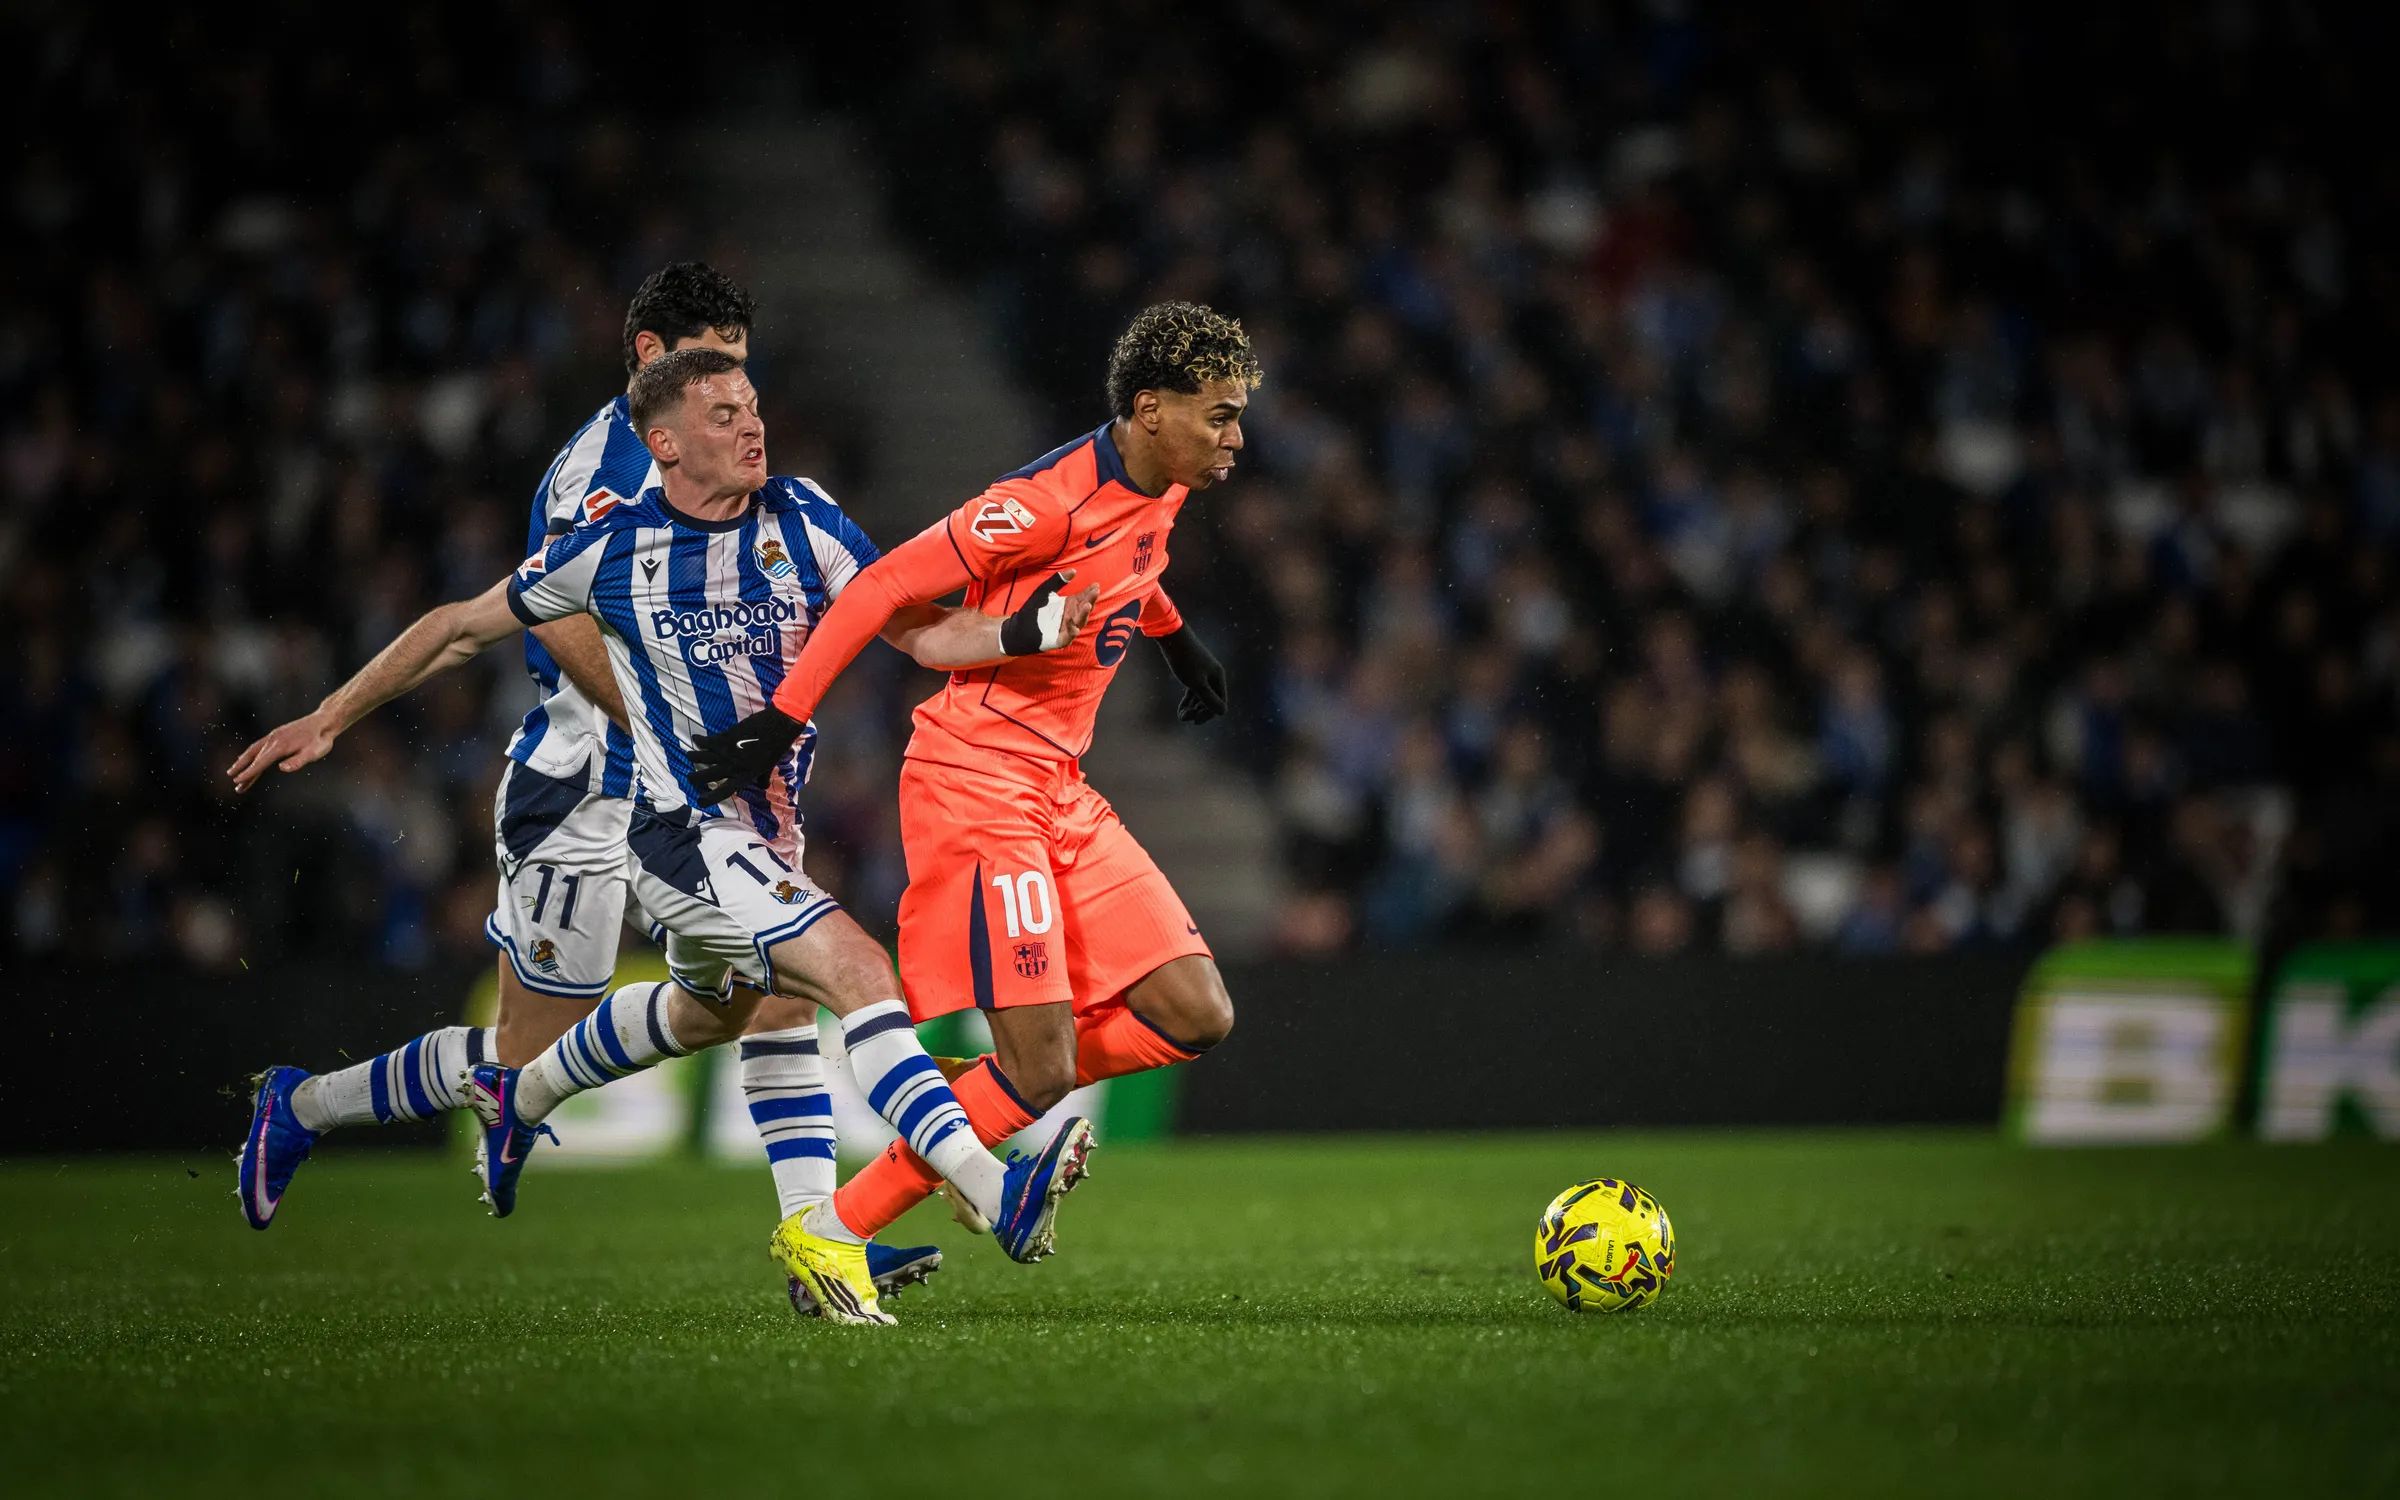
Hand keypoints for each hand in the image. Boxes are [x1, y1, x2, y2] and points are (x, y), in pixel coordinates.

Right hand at [228, 712, 339, 792]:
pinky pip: (259, 746)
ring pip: (254, 751)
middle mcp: (273, 739)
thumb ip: (298, 761)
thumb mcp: (314, 752)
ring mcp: (274, 736)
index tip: (237, 781)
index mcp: (280, 746)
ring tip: (233, 772)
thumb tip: (281, 768)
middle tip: (233, 783)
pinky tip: (247, 759)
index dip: (249, 772)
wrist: (324, 722)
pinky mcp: (277, 735)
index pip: (261, 762)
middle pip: (254, 757)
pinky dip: (251, 754)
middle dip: (242, 770)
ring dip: (243, 762)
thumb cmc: (321, 740)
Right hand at [689, 704, 803, 805]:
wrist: (777, 727)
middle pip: (706, 777)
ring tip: (689, 755)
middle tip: (690, 777)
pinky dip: (699, 740)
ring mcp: (727, 753)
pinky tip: (696, 738)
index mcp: (744, 777)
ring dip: (693, 757)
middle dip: (695, 778)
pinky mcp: (724, 738)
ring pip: (701, 758)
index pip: (723, 792)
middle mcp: (732, 768)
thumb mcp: (769, 767)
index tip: (700, 800)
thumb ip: (762, 777)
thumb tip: (761, 786)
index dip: (709, 799)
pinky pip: (706, 742)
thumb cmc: (776, 747)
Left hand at [999, 570, 1101, 654]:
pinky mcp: (1060, 639)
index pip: (1083, 598)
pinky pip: (1068, 636)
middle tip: (1095, 592)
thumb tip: (1073, 570)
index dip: (1090, 592)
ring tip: (1087, 605)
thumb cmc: (1034, 609)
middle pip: (1084, 609)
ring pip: (1079, 622)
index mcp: (1070, 605)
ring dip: (1083, 614)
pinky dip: (1071, 631)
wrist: (1020, 627)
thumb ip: (1058, 580)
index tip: (1096, 585)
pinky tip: (1073, 625)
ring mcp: (1067, 629)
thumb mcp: (1045, 591)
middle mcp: (1071, 617)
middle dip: (1090, 600)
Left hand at [1155, 626, 1228, 723]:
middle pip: (1211, 702)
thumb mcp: (1196, 682)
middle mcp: (1213, 676)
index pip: (1220, 703)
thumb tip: (1223, 713)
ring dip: (1192, 709)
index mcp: (1218, 677)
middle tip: (1184, 717)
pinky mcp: (1192, 673)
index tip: (1194, 720)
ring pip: (1201, 698)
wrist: (1171, 637)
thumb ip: (1209, 698)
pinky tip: (1181, 710)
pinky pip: (1194, 691)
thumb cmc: (1184, 659)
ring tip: (1181, 716)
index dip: (1208, 714)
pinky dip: (1188, 701)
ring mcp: (1203, 675)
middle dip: (1199, 712)